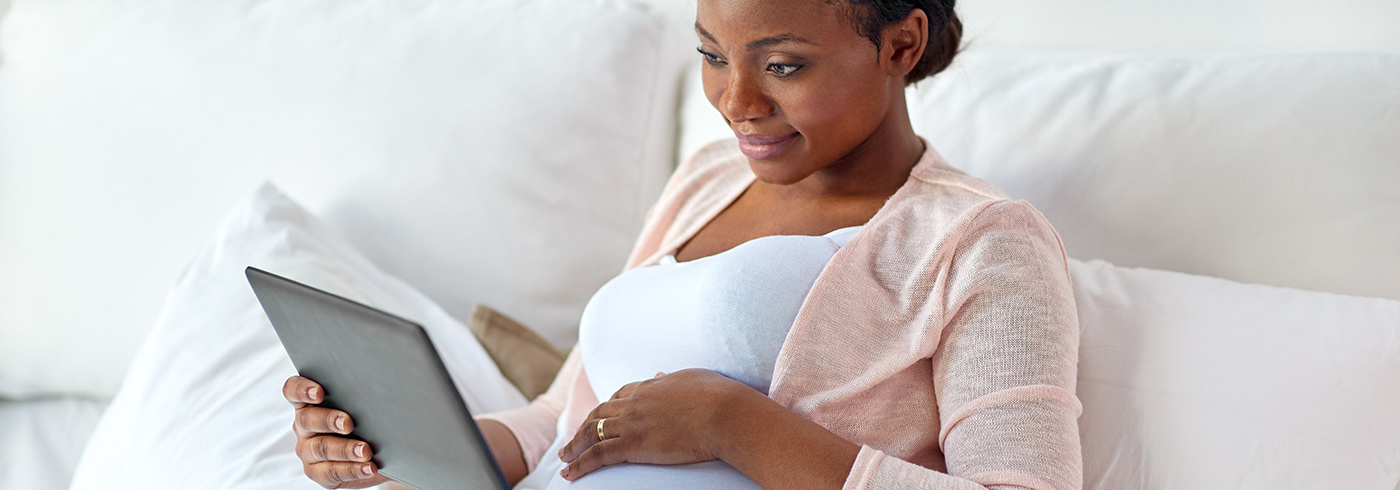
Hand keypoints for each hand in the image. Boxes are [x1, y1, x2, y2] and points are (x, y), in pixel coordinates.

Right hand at [283, 376, 389, 488]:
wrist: (383, 451)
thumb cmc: (370, 421)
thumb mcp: (365, 405)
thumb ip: (362, 396)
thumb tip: (380, 389)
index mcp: (309, 403)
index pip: (293, 391)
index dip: (301, 390)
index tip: (319, 393)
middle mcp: (304, 426)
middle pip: (306, 419)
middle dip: (328, 420)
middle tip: (348, 423)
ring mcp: (308, 450)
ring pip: (319, 448)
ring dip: (344, 449)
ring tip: (365, 450)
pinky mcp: (318, 472)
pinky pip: (330, 472)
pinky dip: (352, 470)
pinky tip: (368, 467)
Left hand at [556, 369, 757, 480]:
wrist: (724, 413)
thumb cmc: (719, 397)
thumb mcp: (693, 379)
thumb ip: (673, 380)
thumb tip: (661, 375)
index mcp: (651, 386)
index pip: (621, 394)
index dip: (608, 406)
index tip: (601, 415)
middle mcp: (636, 402)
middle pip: (600, 413)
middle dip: (583, 426)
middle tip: (573, 438)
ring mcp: (632, 423)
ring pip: (592, 433)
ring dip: (574, 446)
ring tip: (564, 457)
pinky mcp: (633, 444)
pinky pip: (597, 454)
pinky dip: (579, 463)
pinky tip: (569, 473)